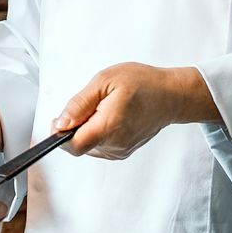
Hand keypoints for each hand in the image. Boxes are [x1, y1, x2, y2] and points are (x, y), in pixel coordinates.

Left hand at [53, 63, 218, 158]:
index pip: (72, 146)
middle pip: (79, 144)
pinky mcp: (123, 151)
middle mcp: (114, 145)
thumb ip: (79, 104)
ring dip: (88, 127)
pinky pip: (100, 145)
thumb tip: (61, 123)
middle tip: (92, 103)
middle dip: (76, 125)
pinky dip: (99, 131)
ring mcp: (120, 150)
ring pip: (89, 144)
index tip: (61, 119)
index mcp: (108, 128)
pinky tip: (111, 115)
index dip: (60, 134)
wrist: (171, 95)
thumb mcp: (105, 81)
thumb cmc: (143, 84)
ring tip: (105, 107)